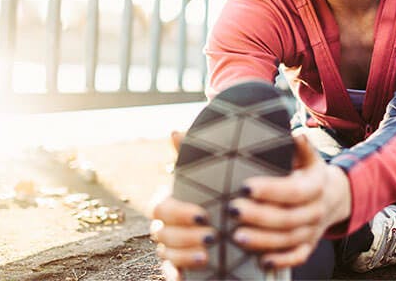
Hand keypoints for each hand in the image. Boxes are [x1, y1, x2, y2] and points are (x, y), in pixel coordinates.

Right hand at [151, 130, 212, 280]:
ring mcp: (171, 247)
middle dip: (185, 235)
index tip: (203, 214)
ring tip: (208, 255)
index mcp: (170, 202)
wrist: (233, 221)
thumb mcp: (211, 175)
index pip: (162, 208)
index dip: (180, 213)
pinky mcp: (179, 267)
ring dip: (184, 255)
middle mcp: (166, 226)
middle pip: (163, 233)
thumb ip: (194, 156)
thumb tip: (174, 130)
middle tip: (211, 236)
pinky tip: (186, 276)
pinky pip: (170, 272)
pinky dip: (177, 274)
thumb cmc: (217, 193)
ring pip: (167, 253)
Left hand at [229, 133, 351, 268]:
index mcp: (316, 185)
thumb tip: (297, 134)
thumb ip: (301, 147)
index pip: (294, 191)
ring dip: (262, 241)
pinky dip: (280, 261)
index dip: (270, 191)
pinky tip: (260, 261)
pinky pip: (297, 257)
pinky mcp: (308, 246)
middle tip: (232, 211)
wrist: (331, 196)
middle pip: (288, 218)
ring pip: (289, 240)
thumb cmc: (309, 173)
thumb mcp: (308, 157)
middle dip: (259, 216)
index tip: (245, 187)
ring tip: (236, 236)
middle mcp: (317, 210)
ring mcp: (313, 231)